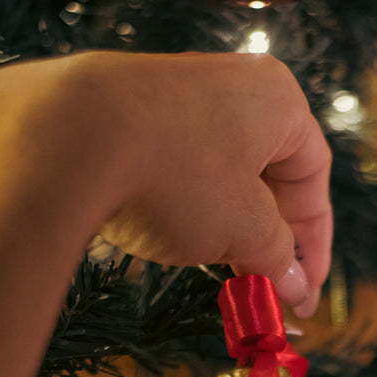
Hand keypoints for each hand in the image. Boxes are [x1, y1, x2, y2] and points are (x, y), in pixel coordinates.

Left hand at [0, 51, 331, 314]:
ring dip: (225, 223)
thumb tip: (294, 285)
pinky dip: (183, 202)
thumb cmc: (176, 175)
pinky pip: (174, 160)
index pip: (313, 176)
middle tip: (263, 289)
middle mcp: (232, 82)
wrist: (62, 134)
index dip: (313, 244)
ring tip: (216, 269)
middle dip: (268, 236)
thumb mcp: (242, 226)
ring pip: (219, 169)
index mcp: (277, 98)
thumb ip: (277, 255)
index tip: (302, 295)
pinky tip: (167, 235)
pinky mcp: (126, 106)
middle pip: (268, 171)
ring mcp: (174, 89)